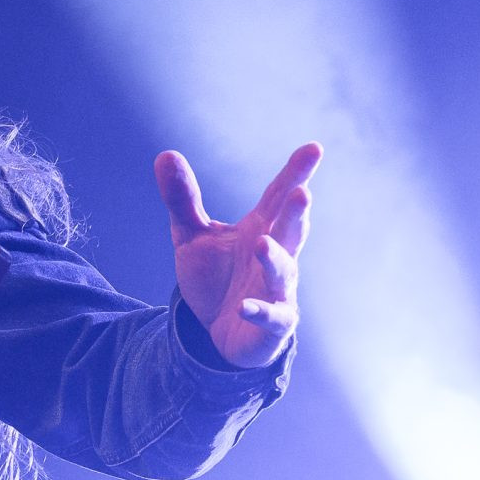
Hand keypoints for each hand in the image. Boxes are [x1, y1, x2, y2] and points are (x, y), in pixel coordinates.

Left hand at [154, 143, 321, 367]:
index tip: (314, 148)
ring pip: (282, 272)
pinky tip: (243, 307)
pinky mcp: (272, 323)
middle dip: (296, 213)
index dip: (295, 173)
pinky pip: (270, 317)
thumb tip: (165, 155)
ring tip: (262, 244)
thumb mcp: (191, 236)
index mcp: (260, 229)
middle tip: (302, 192)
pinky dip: (258, 311)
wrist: (217, 331)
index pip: (278, 197)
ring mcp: (277, 290)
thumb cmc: (214, 278)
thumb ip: (182, 199)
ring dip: (274, 259)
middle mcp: (276, 255)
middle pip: (289, 231)